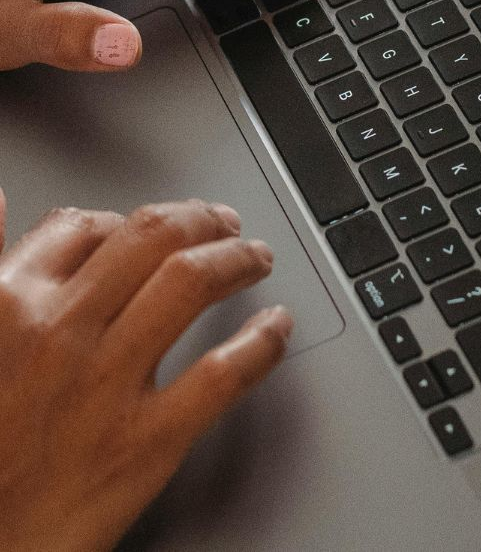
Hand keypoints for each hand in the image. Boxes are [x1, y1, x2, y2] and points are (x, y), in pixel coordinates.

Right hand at [0, 189, 291, 551]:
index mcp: (10, 305)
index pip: (84, 227)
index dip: (125, 219)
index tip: (149, 227)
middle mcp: (63, 331)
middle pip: (153, 236)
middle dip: (200, 218)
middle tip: (224, 223)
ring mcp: (109, 384)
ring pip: (192, 282)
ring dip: (237, 257)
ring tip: (256, 257)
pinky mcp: (147, 442)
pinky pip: (222, 373)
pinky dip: (261, 341)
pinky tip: (275, 327)